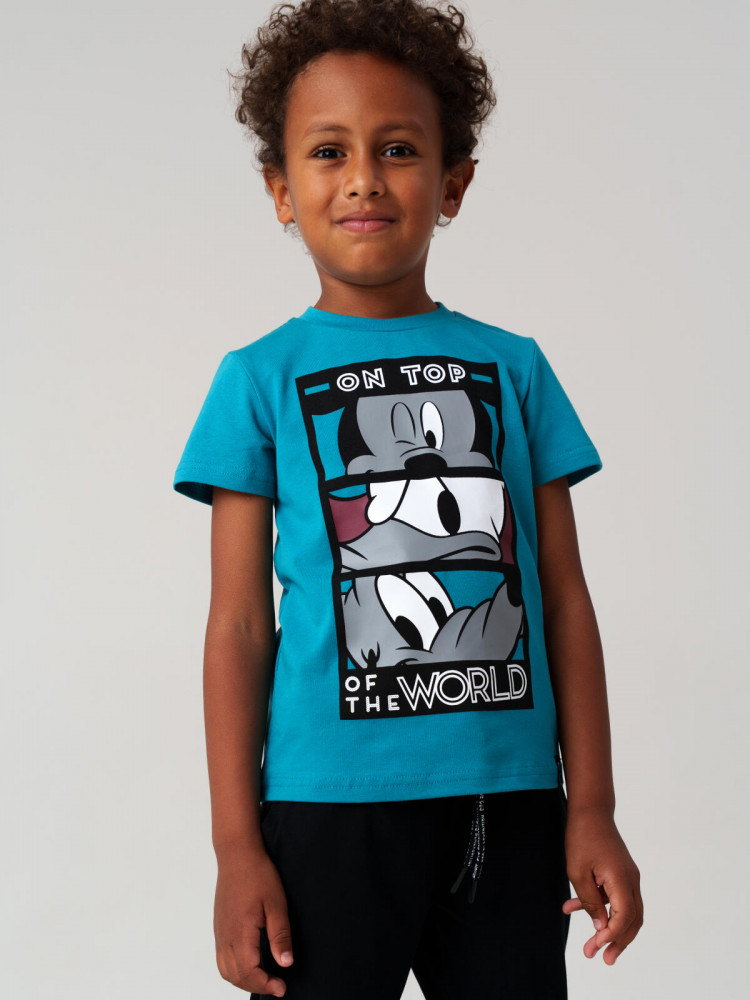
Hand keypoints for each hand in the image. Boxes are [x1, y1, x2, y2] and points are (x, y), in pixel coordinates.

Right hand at [213, 842, 293, 996]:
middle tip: (276, 985)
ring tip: (263, 978)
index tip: (282, 987)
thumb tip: (286, 963)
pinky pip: (221, 958)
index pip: (249, 972)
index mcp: (240, 932)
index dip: (266, 984)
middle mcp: (225, 936)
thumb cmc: (258, 875)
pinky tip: (249, 963)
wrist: (237, 854)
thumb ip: (280, 935)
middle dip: (256, 986)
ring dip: (243, 980)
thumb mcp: (276, 904)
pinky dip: (233, 969)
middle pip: (235, 976)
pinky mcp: (218, 926)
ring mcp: (219, 932)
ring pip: (225, 970)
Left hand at [562, 805, 642, 964]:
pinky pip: (614, 896)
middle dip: (618, 942)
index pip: (624, 917)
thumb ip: (590, 901)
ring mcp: (627, 876)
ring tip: (592, 946)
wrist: (589, 809)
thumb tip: (600, 927)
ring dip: (610, 929)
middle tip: (603, 959)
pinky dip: (599, 907)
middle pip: (632, 920)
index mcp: (622, 880)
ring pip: (626, 911)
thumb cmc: (582, 837)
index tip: (596, 946)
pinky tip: (572, 908)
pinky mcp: (619, 872)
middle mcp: (631, 880)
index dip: (612, 936)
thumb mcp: (578, 872)